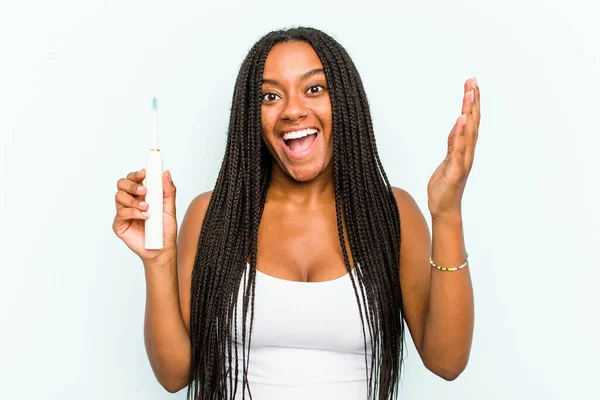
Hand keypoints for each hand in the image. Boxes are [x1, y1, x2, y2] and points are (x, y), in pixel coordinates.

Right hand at [112, 168, 177, 264]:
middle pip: (122, 184)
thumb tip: (166, 173)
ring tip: (147, 208)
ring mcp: (124, 213)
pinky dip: (133, 213)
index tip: (144, 173)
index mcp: (141, 195)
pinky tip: (144, 217)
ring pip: (119, 197)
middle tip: (144, 191)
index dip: (136, 174)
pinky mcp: (120, 224)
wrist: (162, 248)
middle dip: (132, 184)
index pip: (133, 179)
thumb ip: (168, 191)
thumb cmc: (165, 229)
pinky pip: (121, 213)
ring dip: (134, 200)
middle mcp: (130, 201)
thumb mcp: (170, 208)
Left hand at [427, 77, 480, 220]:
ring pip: (468, 132)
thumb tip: (457, 126)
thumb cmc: (445, 187)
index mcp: (464, 150)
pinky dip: (460, 133)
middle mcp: (467, 153)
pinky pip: (458, 149)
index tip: (472, 84)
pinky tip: (461, 119)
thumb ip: (453, 143)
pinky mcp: (455, 171)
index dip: (472, 103)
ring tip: (469, 93)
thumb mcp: (447, 160)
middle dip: (473, 101)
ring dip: (469, 111)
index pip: (470, 122)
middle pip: (473, 122)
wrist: (444, 209)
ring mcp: (463, 161)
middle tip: (473, 80)